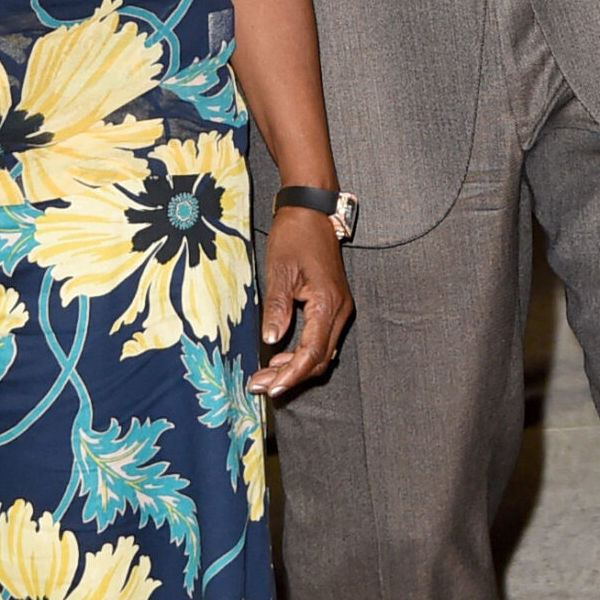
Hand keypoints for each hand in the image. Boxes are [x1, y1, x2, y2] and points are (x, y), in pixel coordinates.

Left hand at [250, 207, 353, 398]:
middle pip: (319, 358)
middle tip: (260, 385)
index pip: (312, 352)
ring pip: (321, 352)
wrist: (310, 211)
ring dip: (295, 367)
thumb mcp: (280, 271)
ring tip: (265, 376)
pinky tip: (280, 357)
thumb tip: (272, 341)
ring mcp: (339, 308)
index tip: (271, 388)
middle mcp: (339, 310)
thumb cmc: (294, 236)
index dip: (291, 374)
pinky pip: (321, 339)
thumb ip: (277, 308)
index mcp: (328, 303)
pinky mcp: (332, 305)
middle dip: (290, 376)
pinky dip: (302, 353)